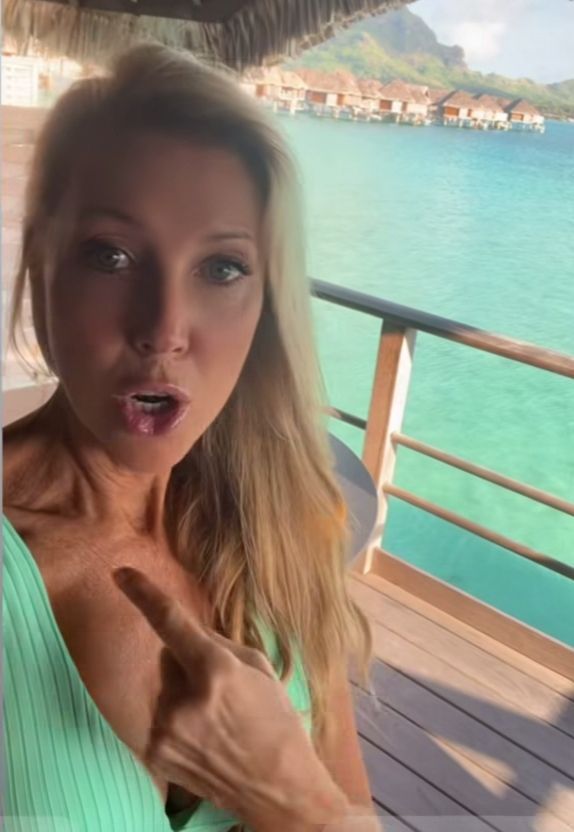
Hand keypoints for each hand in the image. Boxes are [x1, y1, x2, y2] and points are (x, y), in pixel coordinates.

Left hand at [113, 566, 347, 828]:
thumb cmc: (277, 722)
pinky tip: (204, 738)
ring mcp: (166, 730)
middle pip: (168, 657)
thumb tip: (188, 631)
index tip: (120, 574)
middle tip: (221, 688)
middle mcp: (184, 700)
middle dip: (187, 662)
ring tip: (216, 719)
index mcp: (216, 671)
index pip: (170, 622)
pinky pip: (160, 716)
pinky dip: (177, 719)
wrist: (278, 789)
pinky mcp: (156, 753)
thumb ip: (219, 644)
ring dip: (182, 693)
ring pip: (164, 688)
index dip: (143, 594)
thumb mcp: (260, 669)